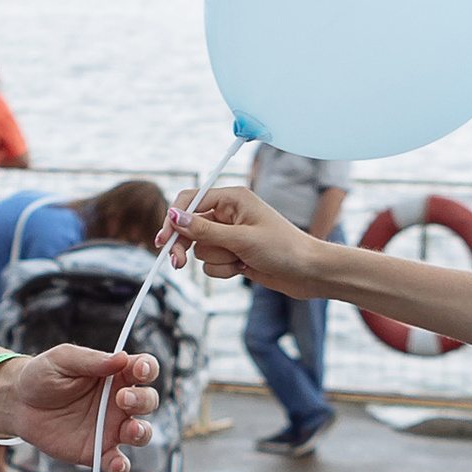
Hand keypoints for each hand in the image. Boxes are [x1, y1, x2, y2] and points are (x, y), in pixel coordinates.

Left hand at [0, 345, 160, 471]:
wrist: (18, 404)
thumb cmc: (42, 375)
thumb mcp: (62, 359)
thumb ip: (91, 359)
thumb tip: (121, 358)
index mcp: (115, 374)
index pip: (144, 368)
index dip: (148, 368)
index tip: (138, 370)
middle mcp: (119, 402)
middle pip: (148, 401)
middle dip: (142, 400)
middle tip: (121, 398)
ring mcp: (110, 428)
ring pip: (140, 432)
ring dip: (142, 432)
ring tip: (131, 429)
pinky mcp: (97, 451)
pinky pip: (117, 461)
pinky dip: (121, 466)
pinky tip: (117, 464)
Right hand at [167, 184, 311, 290]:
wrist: (308, 273)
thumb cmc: (283, 248)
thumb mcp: (241, 239)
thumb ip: (205, 229)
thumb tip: (174, 216)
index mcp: (233, 198)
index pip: (190, 201)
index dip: (173, 220)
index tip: (163, 241)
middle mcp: (229, 213)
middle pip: (190, 227)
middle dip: (185, 246)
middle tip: (177, 265)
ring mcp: (230, 235)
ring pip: (201, 249)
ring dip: (217, 260)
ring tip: (241, 261)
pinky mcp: (233, 254)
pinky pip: (212, 264)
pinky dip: (224, 270)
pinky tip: (244, 269)